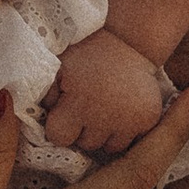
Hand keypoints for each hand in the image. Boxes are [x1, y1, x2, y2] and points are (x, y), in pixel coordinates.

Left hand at [41, 26, 170, 155]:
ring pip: (110, 148)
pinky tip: (122, 114)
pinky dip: (127, 132)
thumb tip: (40, 116)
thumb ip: (45, 93)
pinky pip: (133, 142)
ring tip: (105, 111)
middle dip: (83, 131)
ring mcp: (129, 120)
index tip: (65, 112)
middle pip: (85, 145)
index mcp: (78, 103)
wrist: (129, 41)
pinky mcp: (148, 120)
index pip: (59, 138)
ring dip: (105, 134)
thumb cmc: (87, 54)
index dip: (59, 126)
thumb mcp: (58, 67)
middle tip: (88, 107)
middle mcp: (104, 116)